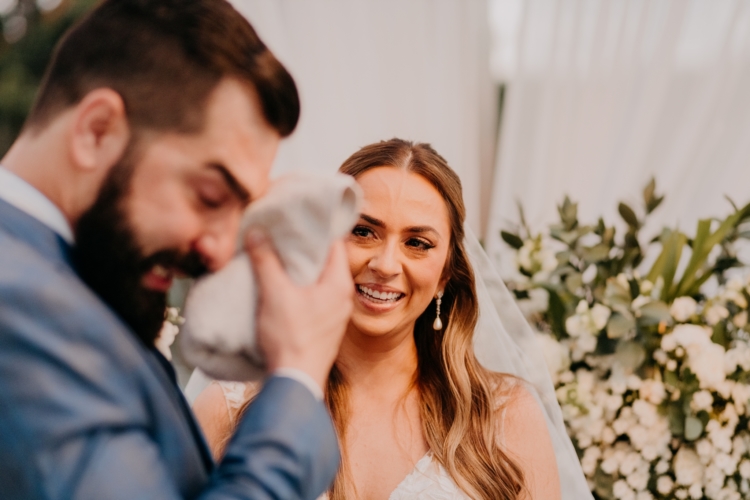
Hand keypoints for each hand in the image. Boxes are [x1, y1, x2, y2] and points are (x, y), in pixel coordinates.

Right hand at [245, 229, 352, 390]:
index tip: (299, 216)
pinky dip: (299, 288)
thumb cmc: (290, 338)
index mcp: (339, 283)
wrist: (295, 383)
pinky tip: (279, 287)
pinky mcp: (323, 328)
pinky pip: (314, 298)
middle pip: (326, 261)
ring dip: (300, 269)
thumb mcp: (274, 293)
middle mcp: (342, 297)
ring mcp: (334, 314)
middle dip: (304, 247)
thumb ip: (266, 260)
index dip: (317, 226)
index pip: (335, 242)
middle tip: (282, 233)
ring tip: (277, 256)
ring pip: (319, 281)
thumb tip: (258, 232)